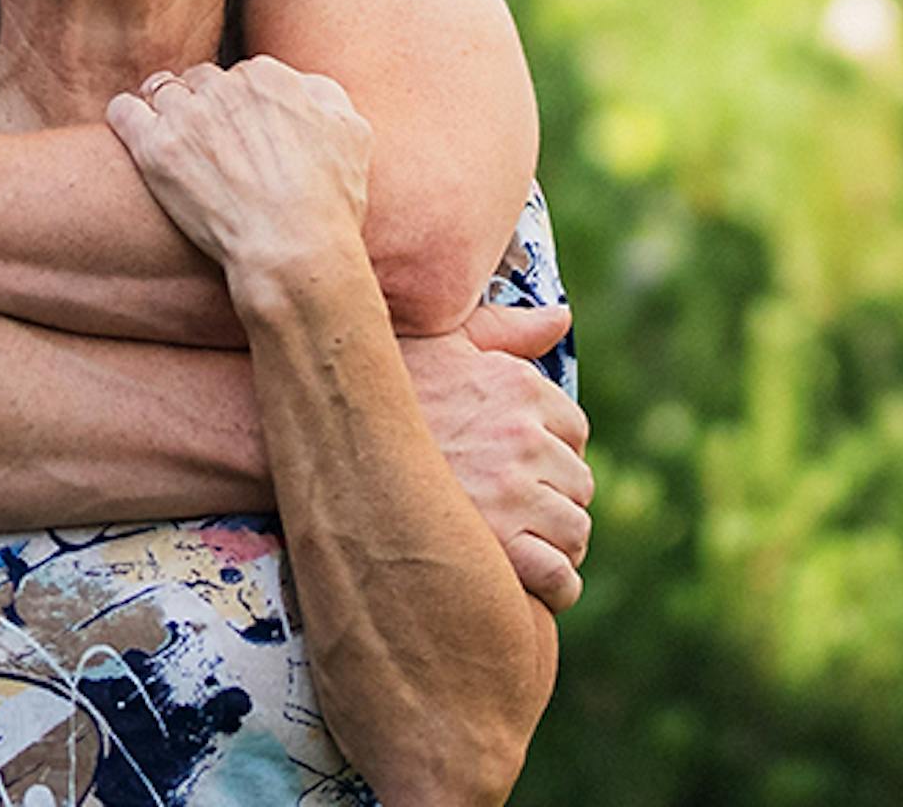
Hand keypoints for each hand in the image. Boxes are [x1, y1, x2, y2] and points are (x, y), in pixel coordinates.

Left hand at [105, 56, 372, 275]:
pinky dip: (127, 116)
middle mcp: (225, 87)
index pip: (242, 74)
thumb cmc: (328, 200)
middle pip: (201, 80)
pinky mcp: (154, 147)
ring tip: (171, 140)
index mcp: (269, 77)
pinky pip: (123, 110)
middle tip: (207, 142)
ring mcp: (186, 116)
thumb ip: (325, 96)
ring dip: (165, 110)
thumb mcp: (352, 133)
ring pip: (161, 91)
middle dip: (203, 105)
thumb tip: (302, 86)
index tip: (241, 130)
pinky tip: (135, 131)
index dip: (241, 104)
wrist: (293, 249)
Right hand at [400, 302, 593, 612]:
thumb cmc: (381, 383)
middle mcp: (523, 435)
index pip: (573, 429)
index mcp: (518, 385)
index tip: (519, 463)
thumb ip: (505, 329)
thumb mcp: (444, 341)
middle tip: (515, 507)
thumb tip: (561, 316)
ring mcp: (512, 490)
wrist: (324, 431)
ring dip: (555, 541)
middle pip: (579, 481)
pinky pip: (559, 575)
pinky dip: (554, 585)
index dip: (550, 449)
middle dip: (554, 495)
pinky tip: (528, 579)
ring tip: (518, 543)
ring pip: (574, 529)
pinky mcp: (499, 543)